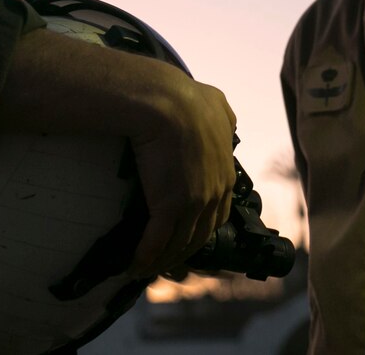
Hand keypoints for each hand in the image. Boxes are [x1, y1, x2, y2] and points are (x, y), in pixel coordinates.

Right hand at [0, 28, 236, 280]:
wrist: (164, 102)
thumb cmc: (183, 96)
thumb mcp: (215, 103)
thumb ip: (223, 117)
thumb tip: (228, 121)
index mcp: (224, 169)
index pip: (219, 209)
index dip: (203, 226)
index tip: (189, 235)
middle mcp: (215, 189)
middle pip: (202, 232)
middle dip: (186, 251)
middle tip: (168, 262)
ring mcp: (195, 201)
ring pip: (182, 243)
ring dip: (165, 260)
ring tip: (149, 268)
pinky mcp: (171, 206)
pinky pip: (158, 242)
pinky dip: (147, 257)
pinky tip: (136, 265)